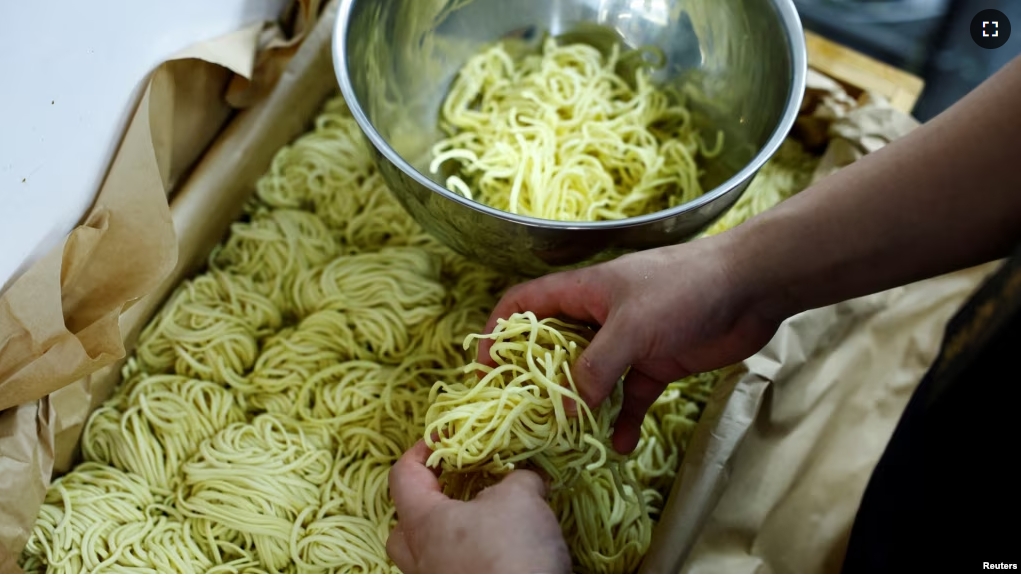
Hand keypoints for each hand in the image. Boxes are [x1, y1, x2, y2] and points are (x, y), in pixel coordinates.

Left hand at [387, 440, 571, 573]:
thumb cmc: (511, 551)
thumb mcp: (522, 497)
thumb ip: (519, 478)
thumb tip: (525, 476)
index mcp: (423, 524)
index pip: (402, 476)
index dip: (420, 451)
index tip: (442, 438)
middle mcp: (421, 561)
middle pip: (403, 529)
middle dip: (424, 505)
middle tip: (453, 490)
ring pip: (429, 558)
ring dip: (450, 538)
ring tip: (484, 523)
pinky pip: (456, 574)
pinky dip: (470, 561)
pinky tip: (500, 554)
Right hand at [479, 236, 782, 453]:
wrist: (750, 287)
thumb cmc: (683, 290)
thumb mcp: (631, 326)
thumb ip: (596, 367)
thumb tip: (565, 409)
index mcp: (582, 292)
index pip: (523, 305)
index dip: (498, 332)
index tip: (484, 370)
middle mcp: (598, 316)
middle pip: (552, 348)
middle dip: (536, 381)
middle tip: (524, 417)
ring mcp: (628, 342)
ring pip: (590, 378)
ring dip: (581, 407)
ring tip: (567, 440)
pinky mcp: (656, 364)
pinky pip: (629, 396)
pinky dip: (624, 420)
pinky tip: (622, 446)